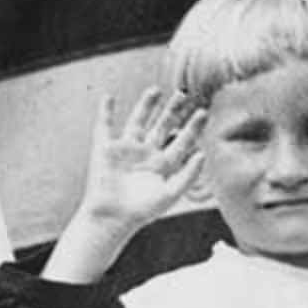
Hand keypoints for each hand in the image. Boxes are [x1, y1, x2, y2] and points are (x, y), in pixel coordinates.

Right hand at [73, 87, 204, 236]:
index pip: (182, 140)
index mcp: (164, 163)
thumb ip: (189, 174)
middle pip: (162, 126)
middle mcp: (146, 153)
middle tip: (183, 94)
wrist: (113, 217)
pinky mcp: (105, 149)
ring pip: (138, 121)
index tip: (203, 113)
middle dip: (172, 111)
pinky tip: (108, 98)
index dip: (193, 127)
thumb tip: (202, 153)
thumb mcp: (172, 193)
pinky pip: (105, 126)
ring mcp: (126, 149)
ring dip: (146, 106)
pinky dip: (105, 112)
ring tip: (156, 90)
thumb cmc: (143, 210)